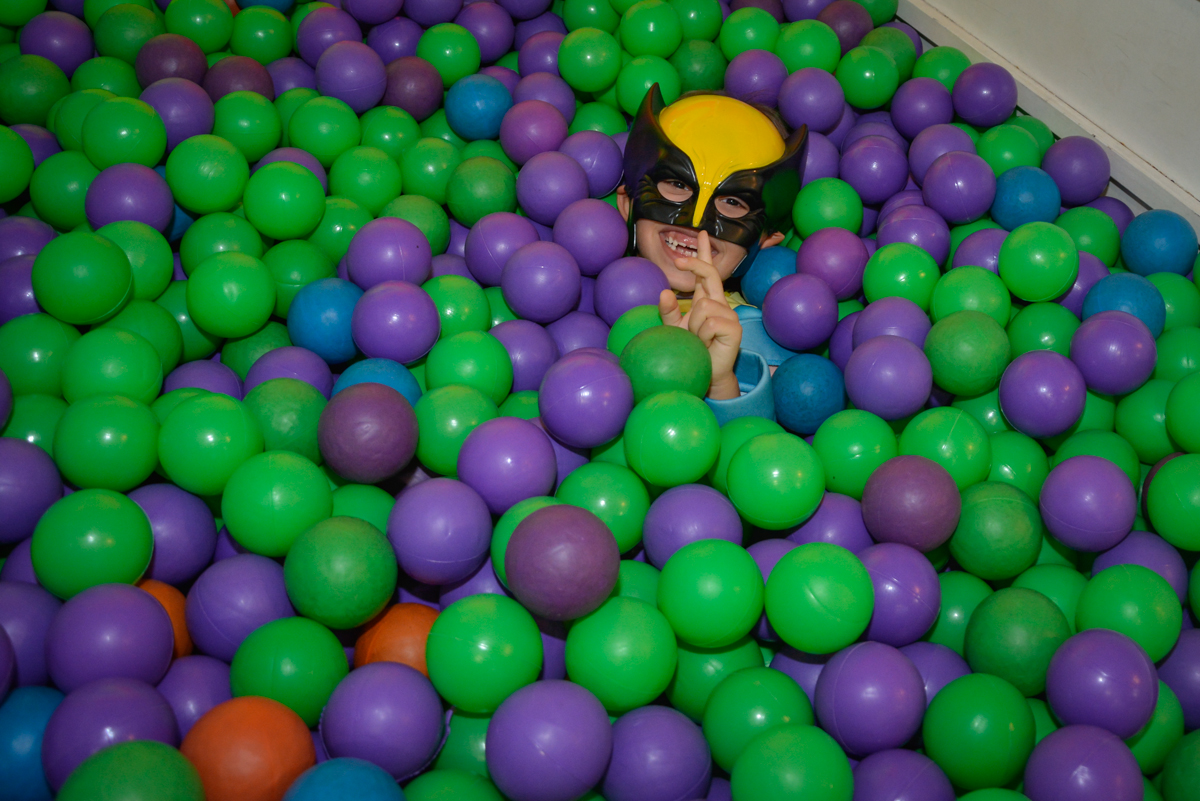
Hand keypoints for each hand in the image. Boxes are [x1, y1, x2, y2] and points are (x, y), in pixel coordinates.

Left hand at [658, 231, 741, 400]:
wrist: (705, 373)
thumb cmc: (691, 349)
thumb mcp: (673, 328)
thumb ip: (668, 311)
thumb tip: (664, 292)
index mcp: (707, 299)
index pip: (707, 272)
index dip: (704, 253)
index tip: (702, 234)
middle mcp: (720, 303)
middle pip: (710, 275)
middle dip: (695, 264)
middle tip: (678, 259)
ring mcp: (729, 315)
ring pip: (702, 307)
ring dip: (694, 326)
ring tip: (699, 339)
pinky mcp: (734, 328)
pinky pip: (710, 323)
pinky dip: (702, 335)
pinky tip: (707, 344)